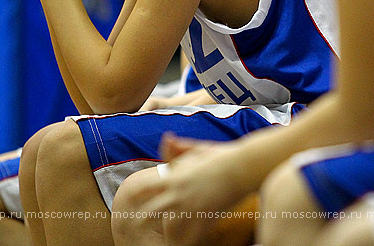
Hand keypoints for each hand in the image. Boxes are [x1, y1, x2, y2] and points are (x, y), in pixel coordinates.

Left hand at [125, 134, 250, 245]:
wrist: (242, 167)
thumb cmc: (222, 156)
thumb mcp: (198, 149)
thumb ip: (179, 148)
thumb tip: (167, 138)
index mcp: (173, 177)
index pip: (144, 188)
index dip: (136, 196)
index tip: (131, 202)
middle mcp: (178, 193)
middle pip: (150, 213)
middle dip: (145, 220)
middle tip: (140, 227)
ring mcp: (190, 206)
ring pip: (170, 227)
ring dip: (168, 234)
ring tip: (167, 240)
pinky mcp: (204, 217)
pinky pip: (190, 235)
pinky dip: (186, 240)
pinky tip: (186, 242)